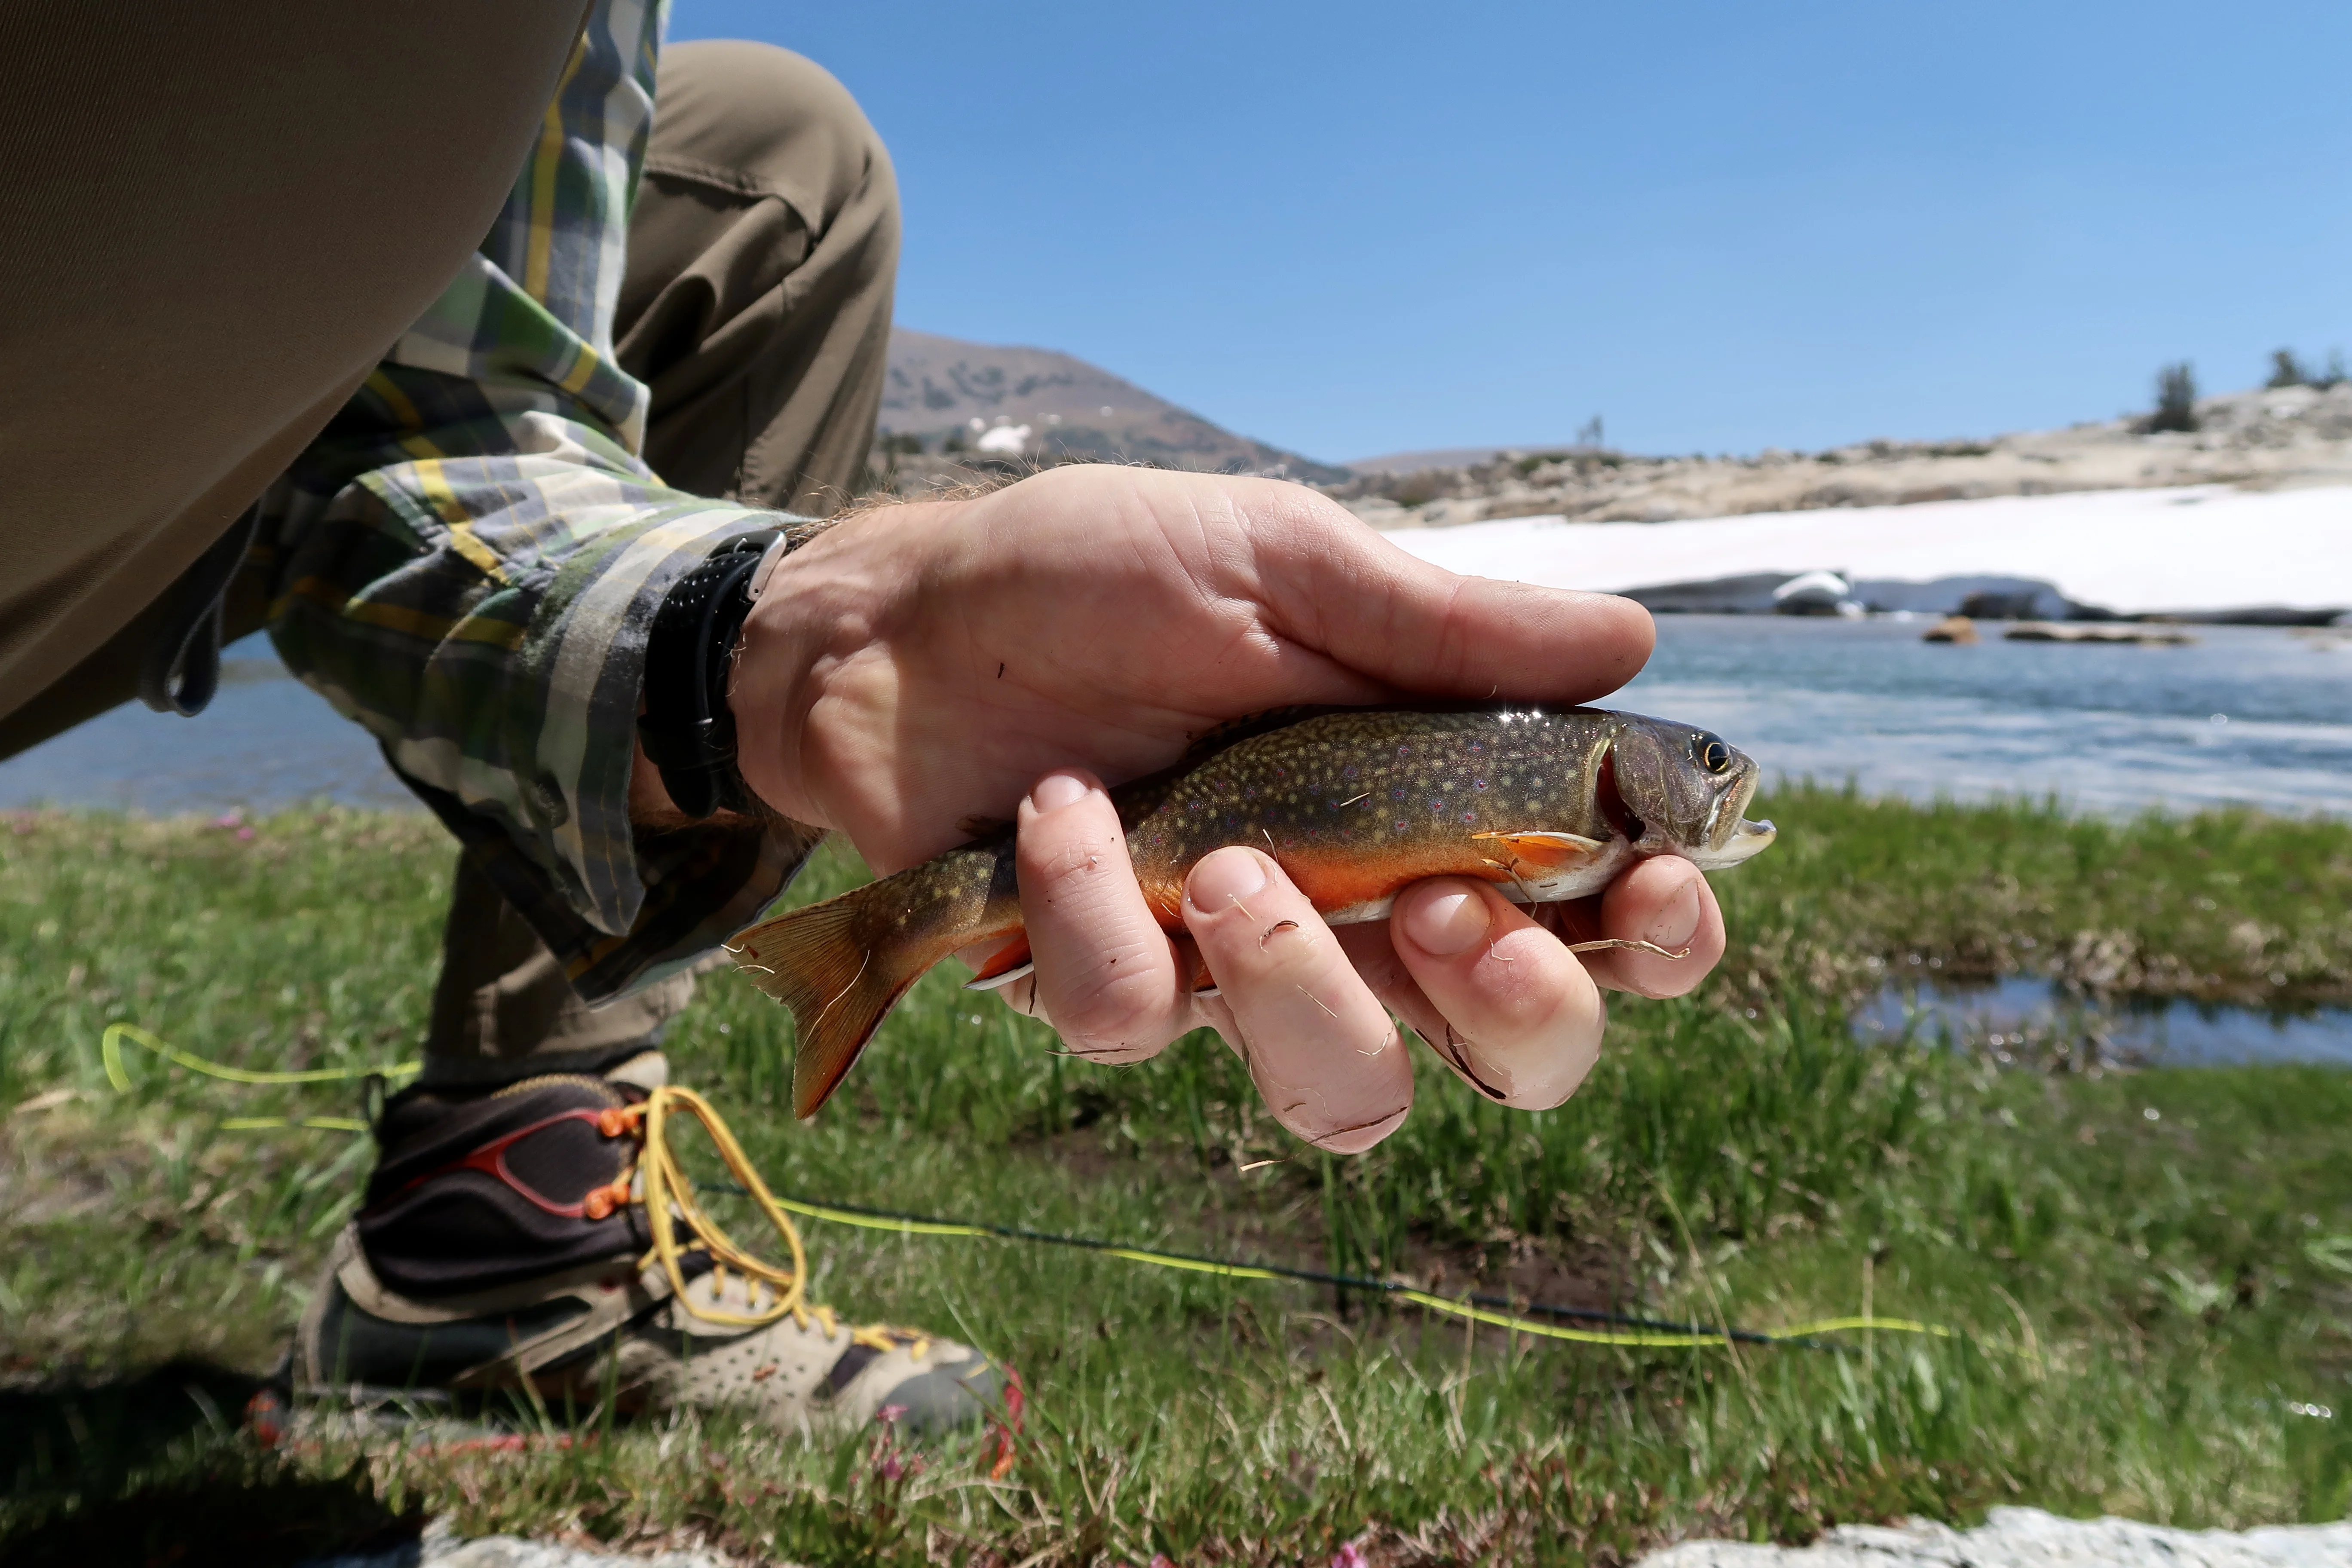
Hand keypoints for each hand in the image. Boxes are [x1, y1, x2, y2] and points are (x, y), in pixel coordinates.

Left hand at [730, 465, 1725, 1149]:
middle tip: (1451, 912)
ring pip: (1344, 1092)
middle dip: (1515, 1015)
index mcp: (1434, 804)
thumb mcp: (1282, 561)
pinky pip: (1136, 1020)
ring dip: (1302, 989)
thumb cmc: (1104, 572)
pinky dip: (1097, 911)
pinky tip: (1058, 810)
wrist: (906, 617)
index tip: (1656, 890)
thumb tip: (1634, 643)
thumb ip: (1444, 626)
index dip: (1654, 940)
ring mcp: (1234, 967)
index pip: (1596, 919)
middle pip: (1508, 1057)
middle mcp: (1360, 912)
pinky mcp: (1109, 989)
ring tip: (1233, 866)